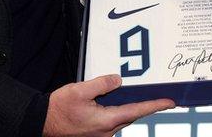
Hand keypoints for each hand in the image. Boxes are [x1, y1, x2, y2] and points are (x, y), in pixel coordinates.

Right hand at [43, 74, 173, 136]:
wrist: (41, 123)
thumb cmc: (58, 110)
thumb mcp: (80, 90)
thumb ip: (102, 84)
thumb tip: (118, 80)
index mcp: (106, 121)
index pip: (137, 111)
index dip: (155, 105)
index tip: (170, 102)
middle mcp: (106, 131)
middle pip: (131, 115)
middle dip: (142, 106)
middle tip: (156, 96)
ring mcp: (101, 135)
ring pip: (120, 118)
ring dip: (127, 108)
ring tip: (129, 96)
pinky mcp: (94, 134)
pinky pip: (111, 121)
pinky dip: (115, 112)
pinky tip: (110, 103)